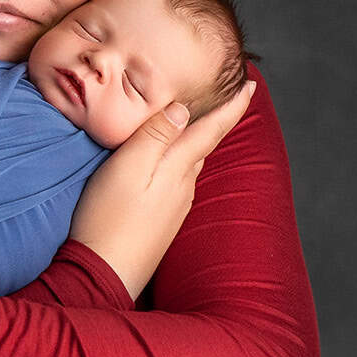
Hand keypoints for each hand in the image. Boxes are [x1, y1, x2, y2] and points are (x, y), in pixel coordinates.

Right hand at [69, 81, 255, 299]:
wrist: (105, 272)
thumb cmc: (109, 217)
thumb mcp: (126, 167)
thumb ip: (154, 136)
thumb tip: (182, 109)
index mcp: (178, 167)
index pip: (213, 129)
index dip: (233, 105)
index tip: (252, 84)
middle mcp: (184, 186)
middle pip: (204, 144)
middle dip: (216, 120)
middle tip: (225, 94)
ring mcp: (176, 206)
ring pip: (190, 163)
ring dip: (196, 141)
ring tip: (194, 122)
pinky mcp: (163, 220)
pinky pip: (177, 181)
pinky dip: (179, 162)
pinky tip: (166, 162)